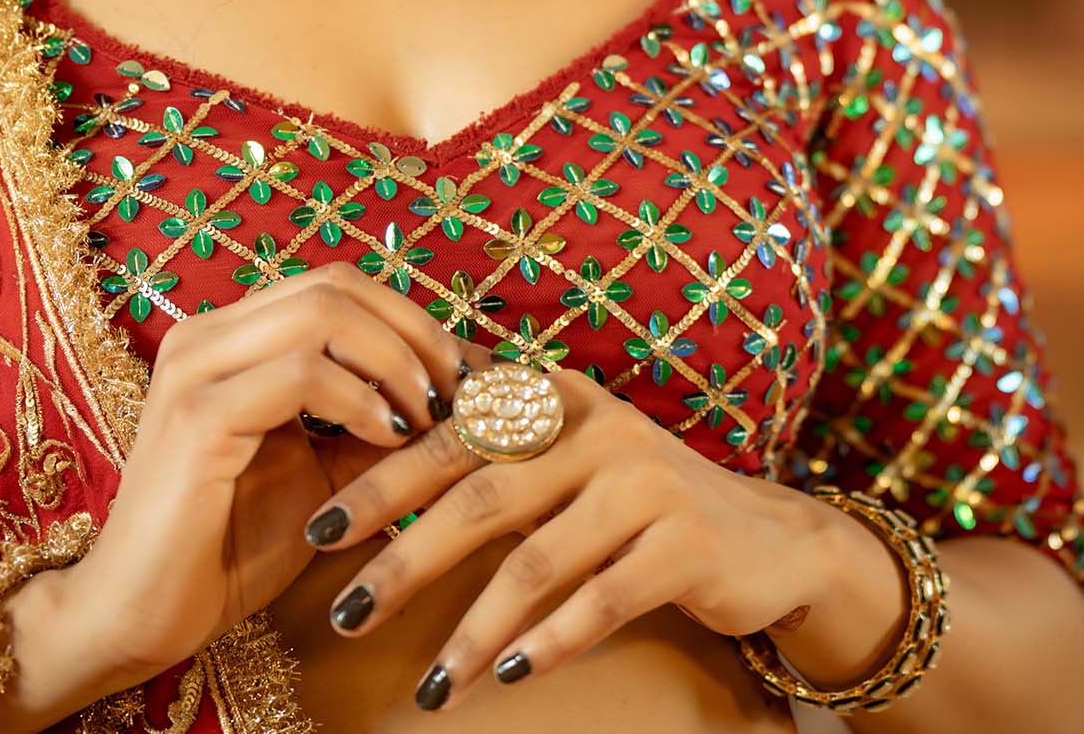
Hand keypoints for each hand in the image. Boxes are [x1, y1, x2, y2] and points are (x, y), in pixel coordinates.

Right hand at [60, 264, 468, 692]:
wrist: (138, 617)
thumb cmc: (227, 548)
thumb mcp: (323, 475)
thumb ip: (374, 425)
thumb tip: (457, 395)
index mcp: (230, 337)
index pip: (335, 284)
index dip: (408, 317)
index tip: (462, 372)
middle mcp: (206, 334)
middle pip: (334, 283)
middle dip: (412, 330)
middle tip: (456, 388)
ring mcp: (196, 368)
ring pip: (321, 313)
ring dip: (394, 359)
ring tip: (427, 414)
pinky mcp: (196, 415)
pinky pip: (300, 372)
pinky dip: (360, 398)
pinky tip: (389, 436)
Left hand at [300, 362, 836, 710]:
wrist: (767, 537)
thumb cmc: (639, 499)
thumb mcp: (569, 451)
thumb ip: (493, 438)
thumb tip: (379, 428)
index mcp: (555, 396)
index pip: (450, 434)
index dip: (381, 480)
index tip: (316, 528)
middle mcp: (596, 426)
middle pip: (480, 493)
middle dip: (404, 554)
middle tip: (342, 608)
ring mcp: (644, 482)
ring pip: (535, 560)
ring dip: (473, 629)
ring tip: (428, 686)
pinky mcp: (683, 542)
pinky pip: (602, 599)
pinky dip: (552, 640)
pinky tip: (509, 675)